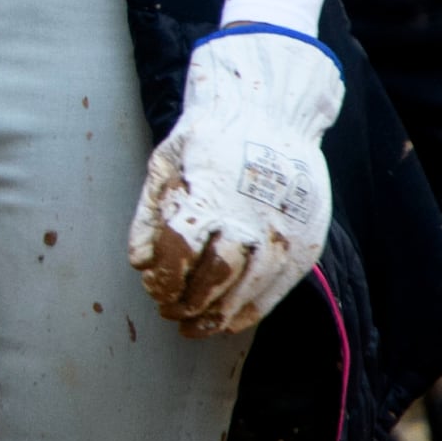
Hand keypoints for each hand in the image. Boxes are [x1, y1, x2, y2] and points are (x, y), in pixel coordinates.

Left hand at [129, 29, 339, 335]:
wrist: (272, 113)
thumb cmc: (210, 136)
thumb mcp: (166, 162)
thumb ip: (150, 214)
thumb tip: (136, 263)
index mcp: (210, 194)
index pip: (179, 252)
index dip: (164, 278)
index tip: (153, 288)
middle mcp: (250, 216)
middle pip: (215, 276)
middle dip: (188, 301)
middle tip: (170, 312)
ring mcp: (282, 230)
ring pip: (248, 288)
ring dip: (217, 315)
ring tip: (194, 326)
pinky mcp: (305, 239)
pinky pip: (278, 287)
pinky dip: (252, 310)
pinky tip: (229, 322)